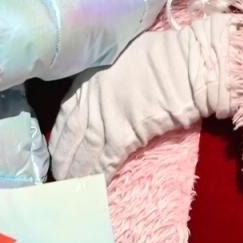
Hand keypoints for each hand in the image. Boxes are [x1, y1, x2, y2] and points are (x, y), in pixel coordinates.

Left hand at [47, 13, 237, 177]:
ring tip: (72, 189)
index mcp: (88, 79)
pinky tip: (95, 188)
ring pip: (86, 152)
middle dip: (63, 159)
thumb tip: (105, 86)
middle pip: (70, 136)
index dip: (60, 135)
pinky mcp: (125, 135)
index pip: (65, 114)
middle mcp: (91, 99)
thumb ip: (105, 73)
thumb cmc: (161, 55)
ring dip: (78, 173)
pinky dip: (100, 177)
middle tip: (59, 176)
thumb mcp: (120, 54)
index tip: (56, 150)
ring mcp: (106, 118)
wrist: (186, 65)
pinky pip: (107, 161)